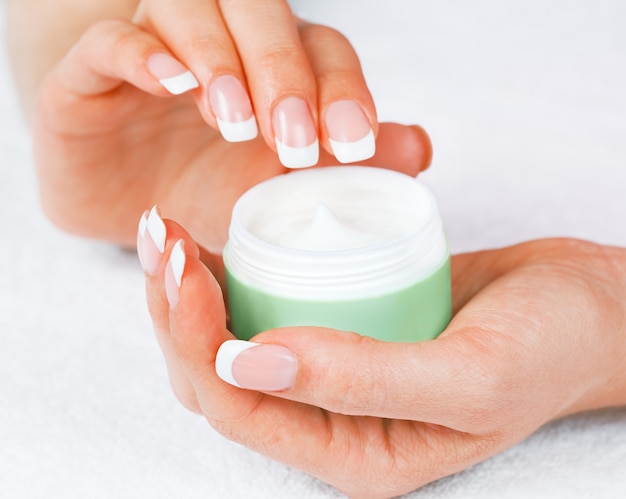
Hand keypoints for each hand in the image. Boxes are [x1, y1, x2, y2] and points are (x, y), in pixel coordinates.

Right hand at [30, 0, 431, 259]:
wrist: (125, 203)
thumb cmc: (208, 190)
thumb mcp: (277, 190)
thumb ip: (339, 167)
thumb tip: (417, 150)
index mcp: (270, 67)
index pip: (320, 50)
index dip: (342, 89)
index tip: (355, 144)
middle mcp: (217, 43)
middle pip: (259, 16)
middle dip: (283, 73)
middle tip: (294, 140)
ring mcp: (152, 48)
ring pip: (188, 9)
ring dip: (219, 59)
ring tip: (234, 121)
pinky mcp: (89, 73)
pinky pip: (110, 39)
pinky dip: (142, 53)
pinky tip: (170, 84)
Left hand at [140, 210, 625, 497]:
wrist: (589, 308)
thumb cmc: (549, 346)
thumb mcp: (469, 375)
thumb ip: (360, 380)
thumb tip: (244, 363)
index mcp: (352, 454)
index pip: (238, 409)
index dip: (193, 342)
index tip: (181, 266)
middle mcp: (332, 420)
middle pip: (219, 377)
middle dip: (174, 311)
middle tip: (161, 236)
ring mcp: (335, 370)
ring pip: (233, 340)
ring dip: (192, 290)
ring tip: (170, 232)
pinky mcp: (345, 323)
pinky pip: (272, 305)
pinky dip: (234, 274)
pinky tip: (218, 237)